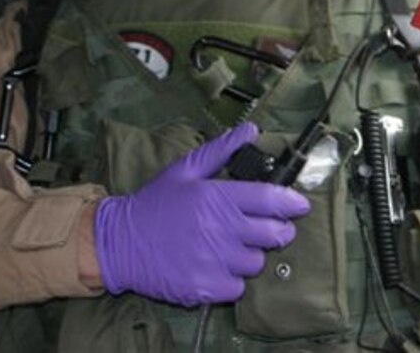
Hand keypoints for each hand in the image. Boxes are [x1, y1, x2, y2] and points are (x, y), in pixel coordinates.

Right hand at [94, 122, 309, 305]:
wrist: (118, 242)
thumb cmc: (155, 203)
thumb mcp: (185, 170)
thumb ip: (221, 150)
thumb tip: (251, 130)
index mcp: (217, 196)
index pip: (270, 199)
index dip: (293, 203)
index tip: (301, 205)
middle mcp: (219, 228)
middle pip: (274, 234)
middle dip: (278, 231)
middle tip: (267, 229)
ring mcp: (213, 260)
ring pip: (256, 262)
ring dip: (250, 256)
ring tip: (230, 248)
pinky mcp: (203, 287)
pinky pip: (238, 288)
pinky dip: (232, 280)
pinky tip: (216, 267)